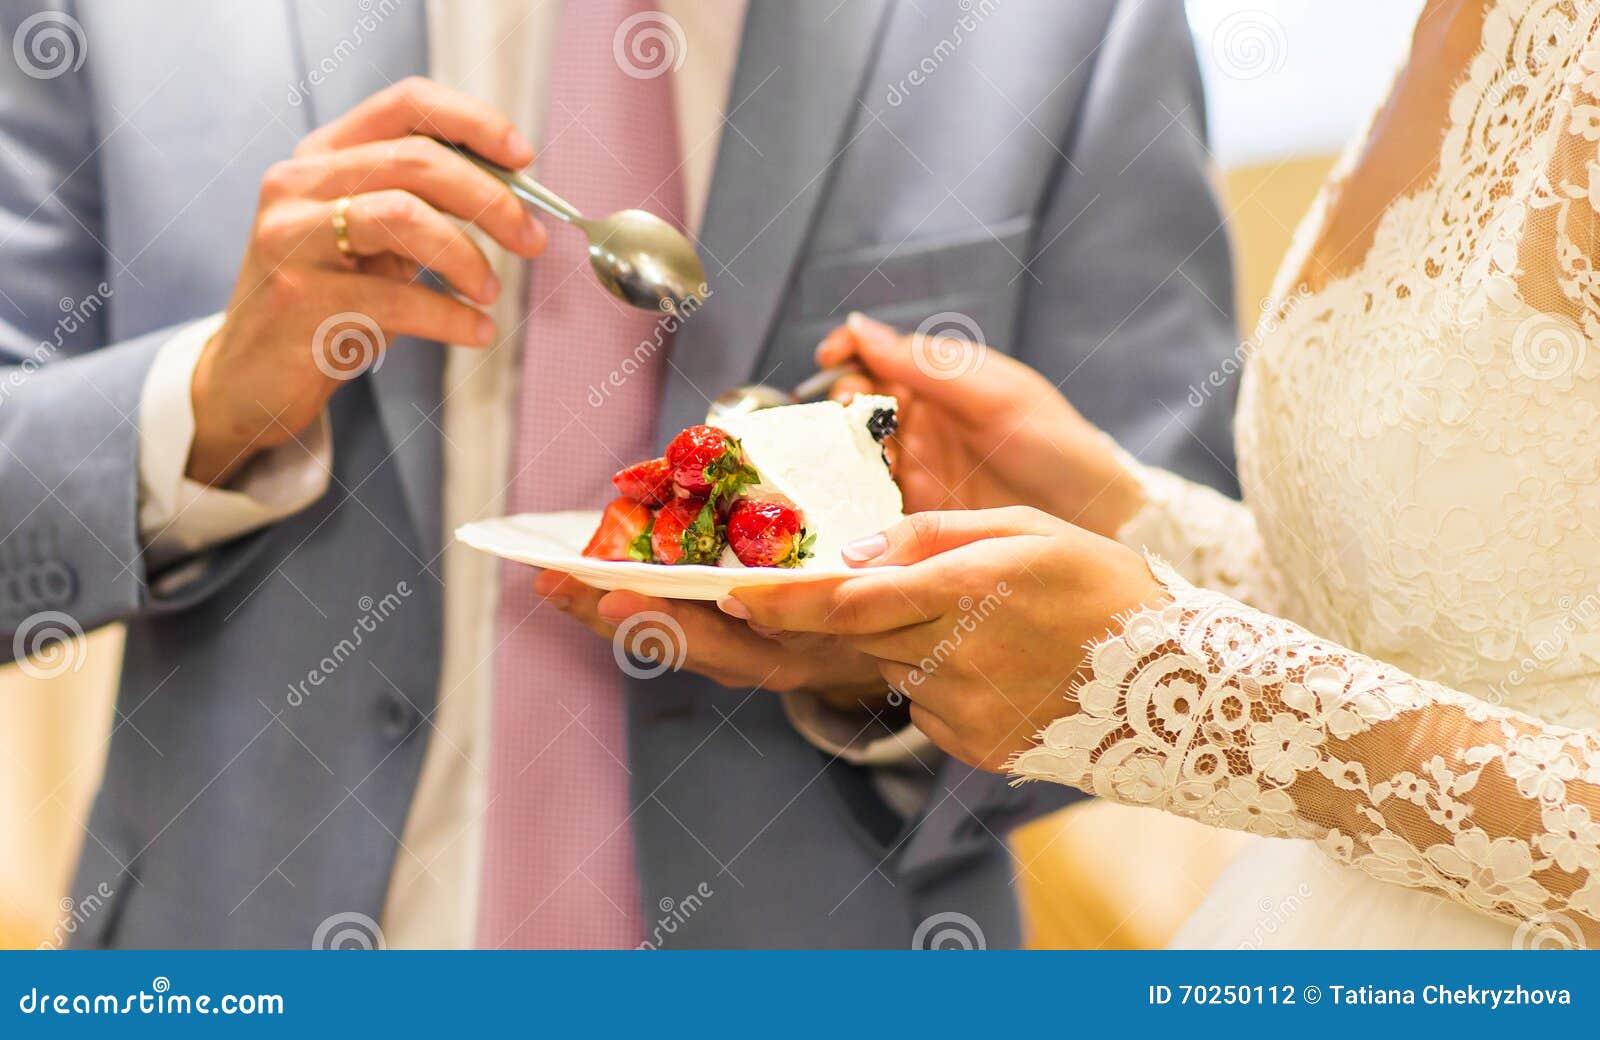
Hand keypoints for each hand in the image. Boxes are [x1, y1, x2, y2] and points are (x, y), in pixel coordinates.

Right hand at [188, 77, 547, 485]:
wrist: (252, 375)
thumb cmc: (328, 302)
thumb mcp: (374, 242)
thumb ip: (425, 208)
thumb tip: (514, 198)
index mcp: (325, 154)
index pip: (407, 103)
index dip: (473, 121)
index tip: (523, 157)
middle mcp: (299, 182)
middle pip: (417, 160)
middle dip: (491, 199)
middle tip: (531, 241)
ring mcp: (291, 236)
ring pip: (404, 216)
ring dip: (467, 256)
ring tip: (489, 292)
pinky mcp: (297, 296)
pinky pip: (397, 298)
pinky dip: (451, 317)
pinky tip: (475, 331)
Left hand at [532, 571, 898, 714]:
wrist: (919, 642)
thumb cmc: (902, 595)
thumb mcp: (894, 573)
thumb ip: (859, 553)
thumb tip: (800, 509)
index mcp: (797, 644)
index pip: (718, 638)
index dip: (663, 620)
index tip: (613, 600)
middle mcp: (762, 660)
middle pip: (675, 643)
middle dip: (610, 613)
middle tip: (558, 586)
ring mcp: (746, 657)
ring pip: (668, 640)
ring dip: (608, 611)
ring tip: (556, 582)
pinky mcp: (737, 646)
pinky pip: (677, 632)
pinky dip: (635, 607)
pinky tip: (596, 583)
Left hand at [723, 508, 1164, 771]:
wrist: (1178, 682)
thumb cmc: (1099, 586)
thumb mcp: (1024, 527)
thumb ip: (932, 533)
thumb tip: (853, 552)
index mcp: (969, 587)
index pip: (849, 599)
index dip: (782, 601)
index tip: (729, 595)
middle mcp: (956, 653)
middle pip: (858, 635)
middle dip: (827, 617)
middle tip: (824, 601)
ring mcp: (963, 708)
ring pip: (891, 665)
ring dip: (902, 640)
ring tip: (979, 625)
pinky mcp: (973, 745)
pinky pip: (923, 702)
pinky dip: (934, 676)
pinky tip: (992, 663)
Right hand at [820, 314, 1143, 538]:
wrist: (1095, 516)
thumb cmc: (1057, 445)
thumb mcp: (997, 395)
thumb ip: (928, 365)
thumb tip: (861, 328)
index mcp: (940, 381)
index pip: (876, 355)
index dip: (846, 350)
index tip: (830, 357)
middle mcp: (921, 421)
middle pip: (856, 404)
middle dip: (840, 404)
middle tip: (850, 417)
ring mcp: (916, 467)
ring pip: (854, 451)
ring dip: (840, 452)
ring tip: (849, 460)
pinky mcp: (915, 512)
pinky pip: (869, 501)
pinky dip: (851, 497)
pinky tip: (851, 498)